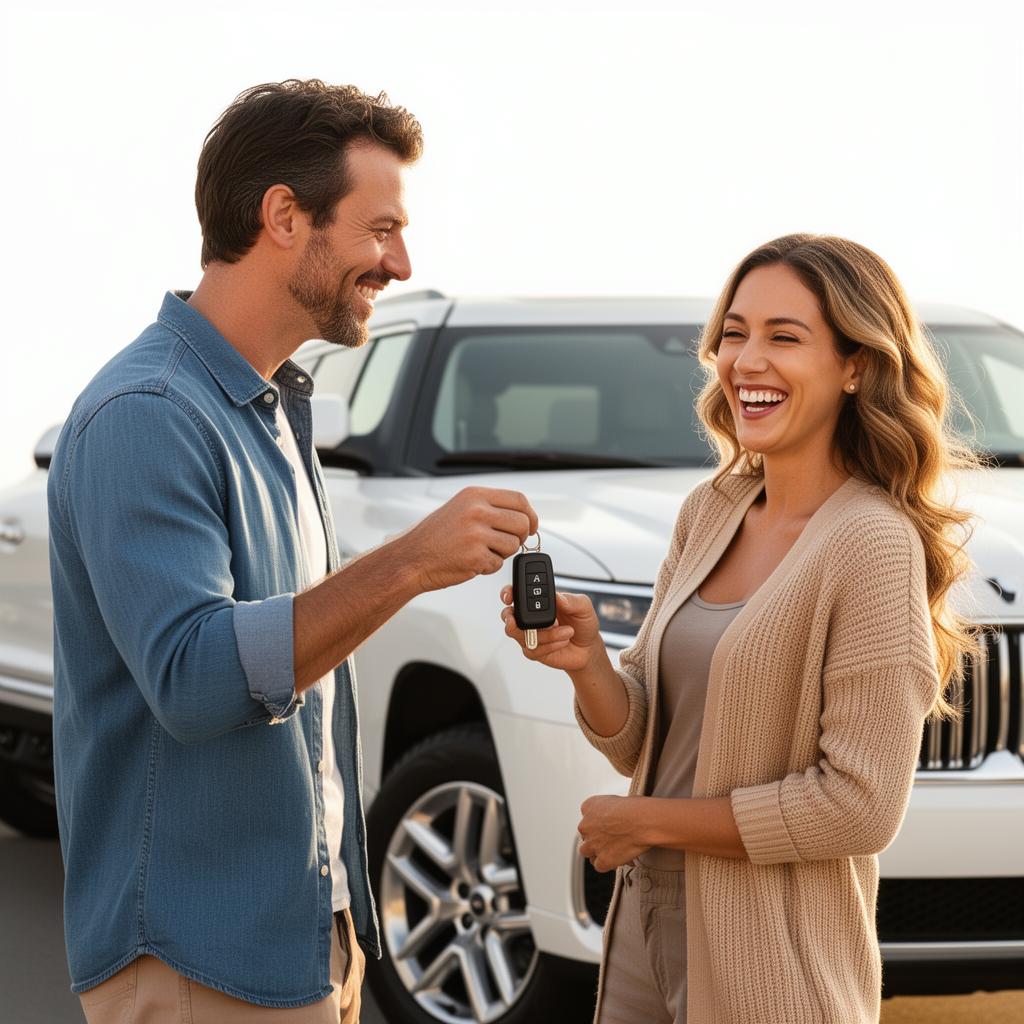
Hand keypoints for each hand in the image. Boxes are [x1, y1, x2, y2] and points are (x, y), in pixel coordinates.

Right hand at [402, 487, 537, 591]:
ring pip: (514, 545)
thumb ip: (489, 507)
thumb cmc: (435, 536)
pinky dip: (488, 566)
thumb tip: (522, 515)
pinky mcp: (475, 556)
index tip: (531, 525)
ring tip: (480, 551)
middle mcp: (476, 511)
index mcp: (474, 495)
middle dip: (520, 537)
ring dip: (502, 553)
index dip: (530, 515)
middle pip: (522, 523)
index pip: (519, 499)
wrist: (411, 558)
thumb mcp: (461, 508)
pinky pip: (499, 563)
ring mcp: (476, 534)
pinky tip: (471, 561)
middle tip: (505, 543)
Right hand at [499, 589, 601, 671]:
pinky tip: (562, 641)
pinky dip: (549, 645)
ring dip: (544, 634)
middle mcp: (531, 618)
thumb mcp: (584, 607)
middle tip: (515, 619)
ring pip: (520, 635)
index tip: (509, 596)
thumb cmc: (583, 624)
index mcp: (539, 601)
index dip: (508, 593)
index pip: (517, 593)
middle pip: (508, 615)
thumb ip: (572, 600)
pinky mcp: (534, 651)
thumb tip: (558, 597)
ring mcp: (531, 634)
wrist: (588, 648)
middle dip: (509, 617)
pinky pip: (532, 649)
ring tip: (566, 631)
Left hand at [577, 795, 650, 872]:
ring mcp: (592, 844)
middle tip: (612, 840)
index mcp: (589, 806)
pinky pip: (599, 866)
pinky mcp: (602, 860)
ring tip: (613, 851)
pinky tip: (618, 860)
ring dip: (597, 853)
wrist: (643, 821)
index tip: (609, 828)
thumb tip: (614, 819)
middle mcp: (585, 825)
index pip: (587, 819)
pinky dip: (608, 864)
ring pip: (586, 852)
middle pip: (585, 836)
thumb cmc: (636, 808)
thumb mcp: (616, 800)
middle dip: (596, 839)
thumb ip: (608, 810)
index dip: (598, 826)